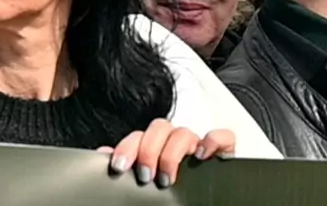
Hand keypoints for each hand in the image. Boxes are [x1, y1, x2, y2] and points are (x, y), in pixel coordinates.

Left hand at [101, 120, 234, 188]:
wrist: (197, 200)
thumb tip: (103, 154)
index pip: (138, 136)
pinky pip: (223, 136)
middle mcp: (175, 143)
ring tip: (167, 178)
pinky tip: (202, 156)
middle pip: (159, 128)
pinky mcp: (223, 152)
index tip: (119, 167)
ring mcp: (199, 145)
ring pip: (184, 131)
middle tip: (145, 176)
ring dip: (172, 152)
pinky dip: (213, 141)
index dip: (127, 148)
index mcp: (155, 147)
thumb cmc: (170, 190)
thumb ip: (127, 164)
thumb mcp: (142, 179)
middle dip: (148, 150)